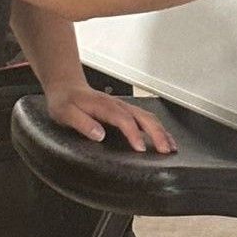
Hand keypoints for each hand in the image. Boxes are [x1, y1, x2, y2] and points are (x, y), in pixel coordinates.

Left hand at [45, 82, 176, 154]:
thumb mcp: (65, 113)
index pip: (123, 120)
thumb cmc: (66, 101)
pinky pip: (145, 118)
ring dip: (161, 131)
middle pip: (142, 117)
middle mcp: (117, 105)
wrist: (67, 86)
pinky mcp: (125, 110)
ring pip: (147, 117)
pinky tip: (164, 138)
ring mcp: (123, 107)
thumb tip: (99, 134)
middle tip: (165, 150)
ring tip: (170, 147)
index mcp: (103, 106)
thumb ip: (82, 123)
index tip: (141, 148)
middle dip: (157, 133)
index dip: (134, 133)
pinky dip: (158, 128)